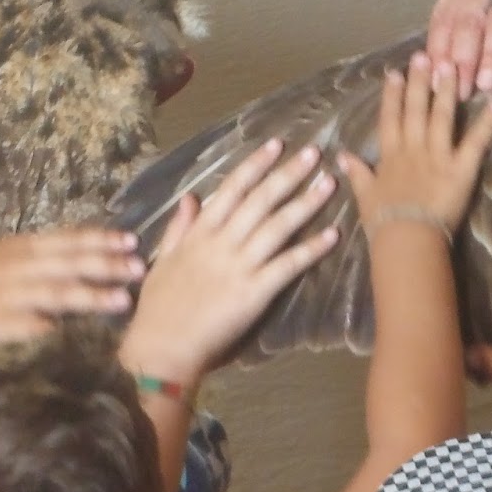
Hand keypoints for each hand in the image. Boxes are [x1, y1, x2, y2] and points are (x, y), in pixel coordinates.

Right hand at [0, 226, 143, 346]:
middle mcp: (19, 268)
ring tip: (123, 300)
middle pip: (70, 263)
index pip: (67, 239)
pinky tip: (79, 338)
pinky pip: (31, 328)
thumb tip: (72, 261)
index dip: (101, 239)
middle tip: (142, 266)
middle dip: (107, 264)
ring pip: (58, 293)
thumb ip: (32, 260)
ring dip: (92, 296)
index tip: (131, 239)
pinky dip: (56, 331)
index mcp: (20, 249)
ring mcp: (9, 297)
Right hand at [119, 138, 338, 384]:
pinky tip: (332, 235)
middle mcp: (221, 244)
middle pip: (260, 201)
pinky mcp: (254, 293)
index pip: (231, 190)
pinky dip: (310, 249)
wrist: (162, 346)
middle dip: (288, 174)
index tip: (275, 145)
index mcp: (199, 234)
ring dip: (305, 203)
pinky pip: (287, 266)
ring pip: (277, 227)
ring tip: (328, 182)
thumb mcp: (163, 260)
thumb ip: (179, 228)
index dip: (255, 165)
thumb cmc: (159, 307)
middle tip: (314, 152)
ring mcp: (239, 267)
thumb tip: (190, 197)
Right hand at [338, 53, 491, 235]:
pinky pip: (475, 142)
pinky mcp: (461, 167)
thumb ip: (357, 172)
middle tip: (425, 56)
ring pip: (442, 117)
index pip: (390, 118)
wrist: (406, 237)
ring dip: (447, 91)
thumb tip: (342, 155)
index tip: (394, 73)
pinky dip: (488, 123)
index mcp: (390, 155)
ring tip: (452, 67)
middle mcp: (413, 148)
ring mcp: (438, 156)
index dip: (392, 95)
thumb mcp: (364, 194)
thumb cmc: (383, 221)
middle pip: (416, 110)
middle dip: (420, 82)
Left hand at [425, 0, 491, 98]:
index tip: (438, 84)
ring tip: (487, 83)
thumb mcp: (491, 9)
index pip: (444, 19)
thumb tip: (443, 76)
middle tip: (461, 92)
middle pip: (467, 20)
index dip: (439, 53)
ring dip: (491, 54)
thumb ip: (468, 32)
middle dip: (462, 60)